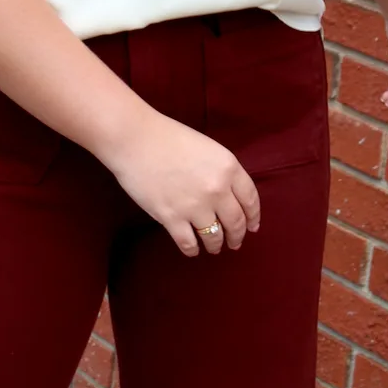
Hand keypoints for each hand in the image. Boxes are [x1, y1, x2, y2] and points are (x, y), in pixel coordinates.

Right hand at [101, 107, 260, 257]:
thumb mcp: (208, 148)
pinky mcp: (172, 218)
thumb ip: (222, 171)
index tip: (253, 227)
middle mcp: (217, 190)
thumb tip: (228, 196)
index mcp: (228, 167)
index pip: (251, 200)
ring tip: (213, 247)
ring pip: (214, 236)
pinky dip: (192, 250)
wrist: (134, 139)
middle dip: (237, 236)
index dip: (253, 217)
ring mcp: (195, 206)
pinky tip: (192, 250)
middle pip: (236, 222)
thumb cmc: (168, 137)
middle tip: (235, 243)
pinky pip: (188, 243)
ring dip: (215, 245)